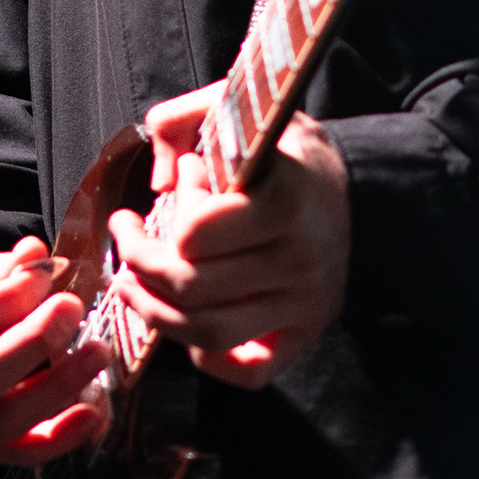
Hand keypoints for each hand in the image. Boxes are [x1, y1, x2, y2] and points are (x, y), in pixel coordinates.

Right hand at [0, 234, 110, 465]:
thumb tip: (35, 257)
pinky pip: (20, 452)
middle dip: (34, 343)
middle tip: (72, 308)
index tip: (43, 274)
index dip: (4, 300)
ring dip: (57, 388)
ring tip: (96, 352)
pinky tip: (93, 412)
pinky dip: (60, 438)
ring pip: (2, 420)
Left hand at [108, 84, 349, 389]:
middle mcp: (300, 257)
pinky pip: (252, 372)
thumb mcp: (236, 106)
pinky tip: (189, 328)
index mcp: (286, 198)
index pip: (196, 233)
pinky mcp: (306, 331)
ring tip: (132, 284)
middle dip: (139, 264)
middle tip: (126, 238)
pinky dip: (210, 360)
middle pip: (191, 287)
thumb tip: (160, 179)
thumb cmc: (283, 150)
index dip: (168, 214)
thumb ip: (181, 118)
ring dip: (154, 313)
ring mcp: (305, 302)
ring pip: (208, 333)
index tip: (171, 186)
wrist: (352, 187)